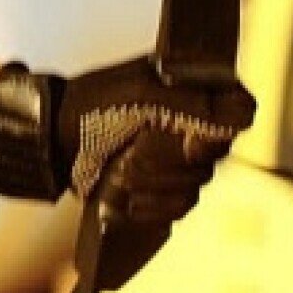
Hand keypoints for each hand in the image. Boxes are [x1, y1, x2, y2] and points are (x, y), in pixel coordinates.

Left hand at [51, 56, 255, 220]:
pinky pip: (180, 206)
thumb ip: (191, 101)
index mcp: (191, 86)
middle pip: (218, 154)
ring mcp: (179, 154)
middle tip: (133, 153)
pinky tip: (126, 200)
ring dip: (156, 183)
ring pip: (198, 183)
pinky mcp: (164, 184)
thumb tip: (241, 111)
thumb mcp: (138, 94)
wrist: (51, 140)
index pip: (240, 110)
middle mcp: (193, 120)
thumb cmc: (89, 105)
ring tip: (119, 172)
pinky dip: (153, 205)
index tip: (191, 142)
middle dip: (171, 160)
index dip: (223, 131)